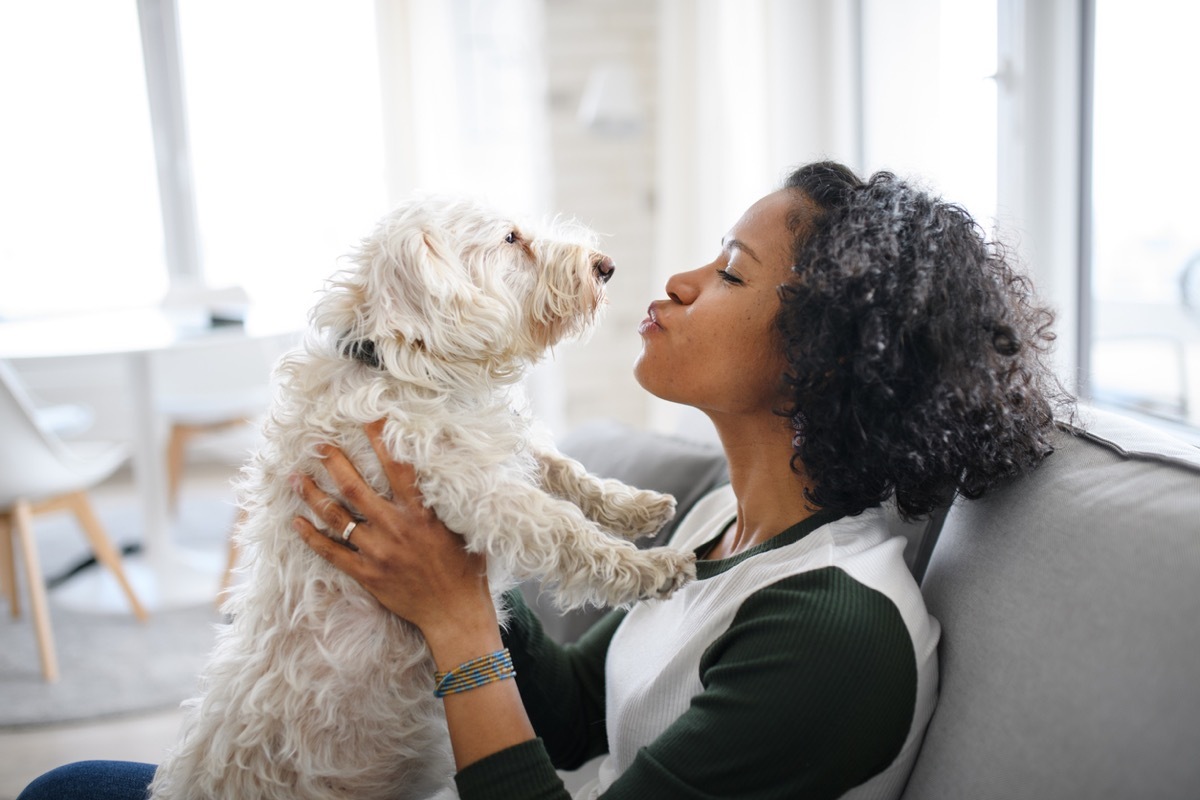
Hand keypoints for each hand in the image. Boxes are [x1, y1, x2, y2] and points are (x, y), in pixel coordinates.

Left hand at [291, 420, 495, 648]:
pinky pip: (331, 553)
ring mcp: (377, 552)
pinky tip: (296, 523)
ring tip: (295, 477)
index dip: (381, 439)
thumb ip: (446, 502)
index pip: (397, 466)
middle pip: (354, 487)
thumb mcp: (463, 528)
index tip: (366, 417)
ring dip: (313, 495)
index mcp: (421, 513)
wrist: (454, 613)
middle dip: (333, 462)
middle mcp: (395, 528)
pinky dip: (311, 537)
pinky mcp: (366, 574)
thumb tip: (442, 471)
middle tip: (316, 443)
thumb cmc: (466, 570)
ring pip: (337, 517)